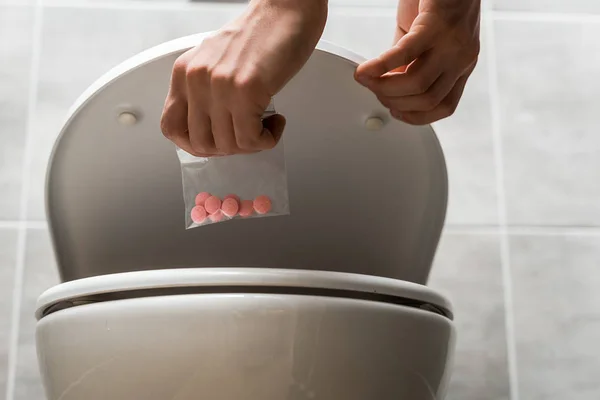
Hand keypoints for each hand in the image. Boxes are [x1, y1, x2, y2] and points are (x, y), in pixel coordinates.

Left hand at [161, 0, 326, 155]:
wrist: (286, 8)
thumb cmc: (261, 34)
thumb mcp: (217, 62)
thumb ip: (207, 92)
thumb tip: (213, 128)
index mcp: (185, 72)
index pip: (171, 126)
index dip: (194, 144)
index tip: (214, 143)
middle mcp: (197, 79)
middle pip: (199, 143)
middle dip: (227, 149)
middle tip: (245, 136)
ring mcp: (220, 85)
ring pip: (228, 145)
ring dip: (251, 144)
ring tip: (264, 126)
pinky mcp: (247, 90)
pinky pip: (251, 138)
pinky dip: (267, 139)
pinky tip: (275, 123)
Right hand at [355, 0, 480, 124]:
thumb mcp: (428, 41)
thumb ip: (413, 64)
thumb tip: (388, 84)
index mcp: (462, 64)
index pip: (444, 106)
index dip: (415, 117)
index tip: (395, 111)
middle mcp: (462, 57)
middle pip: (427, 99)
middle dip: (394, 102)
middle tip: (374, 91)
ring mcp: (452, 43)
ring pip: (416, 84)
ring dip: (384, 87)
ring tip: (366, 79)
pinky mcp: (435, 25)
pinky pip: (403, 55)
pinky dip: (379, 66)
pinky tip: (364, 69)